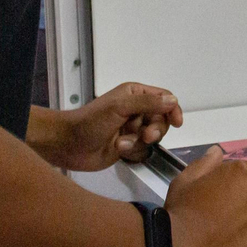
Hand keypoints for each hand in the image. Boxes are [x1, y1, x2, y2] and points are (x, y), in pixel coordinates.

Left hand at [48, 83, 182, 171]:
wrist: (69, 145)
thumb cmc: (90, 121)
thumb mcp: (120, 107)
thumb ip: (148, 103)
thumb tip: (173, 100)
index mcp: (135, 94)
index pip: (163, 98)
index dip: (172, 109)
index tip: (177, 122)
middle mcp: (136, 110)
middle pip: (162, 120)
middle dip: (155, 129)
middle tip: (146, 136)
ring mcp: (132, 129)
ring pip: (153, 138)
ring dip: (139, 142)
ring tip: (124, 144)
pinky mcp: (128, 147)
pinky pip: (143, 151)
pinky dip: (132, 151)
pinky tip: (118, 150)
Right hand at [164, 149, 246, 246]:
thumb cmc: (182, 212)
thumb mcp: (186, 180)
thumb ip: (206, 163)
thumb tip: (218, 152)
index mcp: (243, 171)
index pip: (245, 174)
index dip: (231, 186)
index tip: (218, 198)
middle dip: (243, 202)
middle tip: (221, 217)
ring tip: (227, 235)